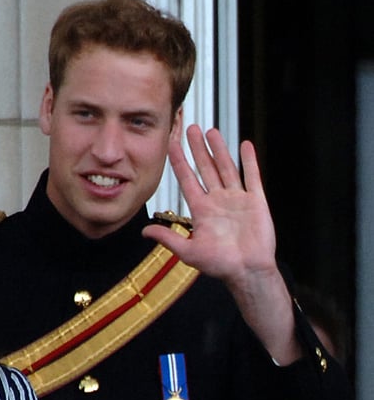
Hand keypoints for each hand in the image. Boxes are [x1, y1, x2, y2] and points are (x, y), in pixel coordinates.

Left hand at [143, 125, 299, 364]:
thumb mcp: (189, 252)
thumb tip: (144, 231)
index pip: (187, 180)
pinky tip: (244, 145)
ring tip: (211, 131)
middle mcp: (218, 201)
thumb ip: (168, 238)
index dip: (179, 162)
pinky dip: (249, 161)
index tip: (171, 144)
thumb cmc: (219, 265)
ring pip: (226, 168)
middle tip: (191, 128)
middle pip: (206, 168)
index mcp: (202, 210)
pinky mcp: (255, 201)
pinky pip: (252, 177)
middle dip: (198, 149)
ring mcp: (237, 199)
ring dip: (219, 150)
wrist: (247, 271)